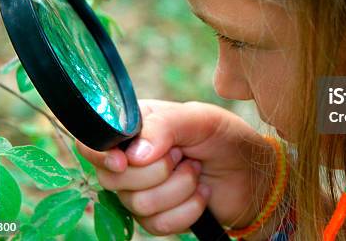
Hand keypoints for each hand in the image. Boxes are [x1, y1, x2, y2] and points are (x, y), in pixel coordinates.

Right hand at [76, 99, 274, 235]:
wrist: (252, 174)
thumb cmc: (225, 138)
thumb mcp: (201, 119)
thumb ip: (166, 126)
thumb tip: (135, 154)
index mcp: (135, 127)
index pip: (94, 141)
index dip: (102, 154)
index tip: (125, 161)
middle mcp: (131, 159)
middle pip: (113, 178)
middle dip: (158, 171)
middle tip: (183, 156)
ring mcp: (140, 191)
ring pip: (138, 204)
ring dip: (179, 188)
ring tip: (196, 171)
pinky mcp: (156, 217)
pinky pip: (157, 225)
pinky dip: (187, 210)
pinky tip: (200, 193)